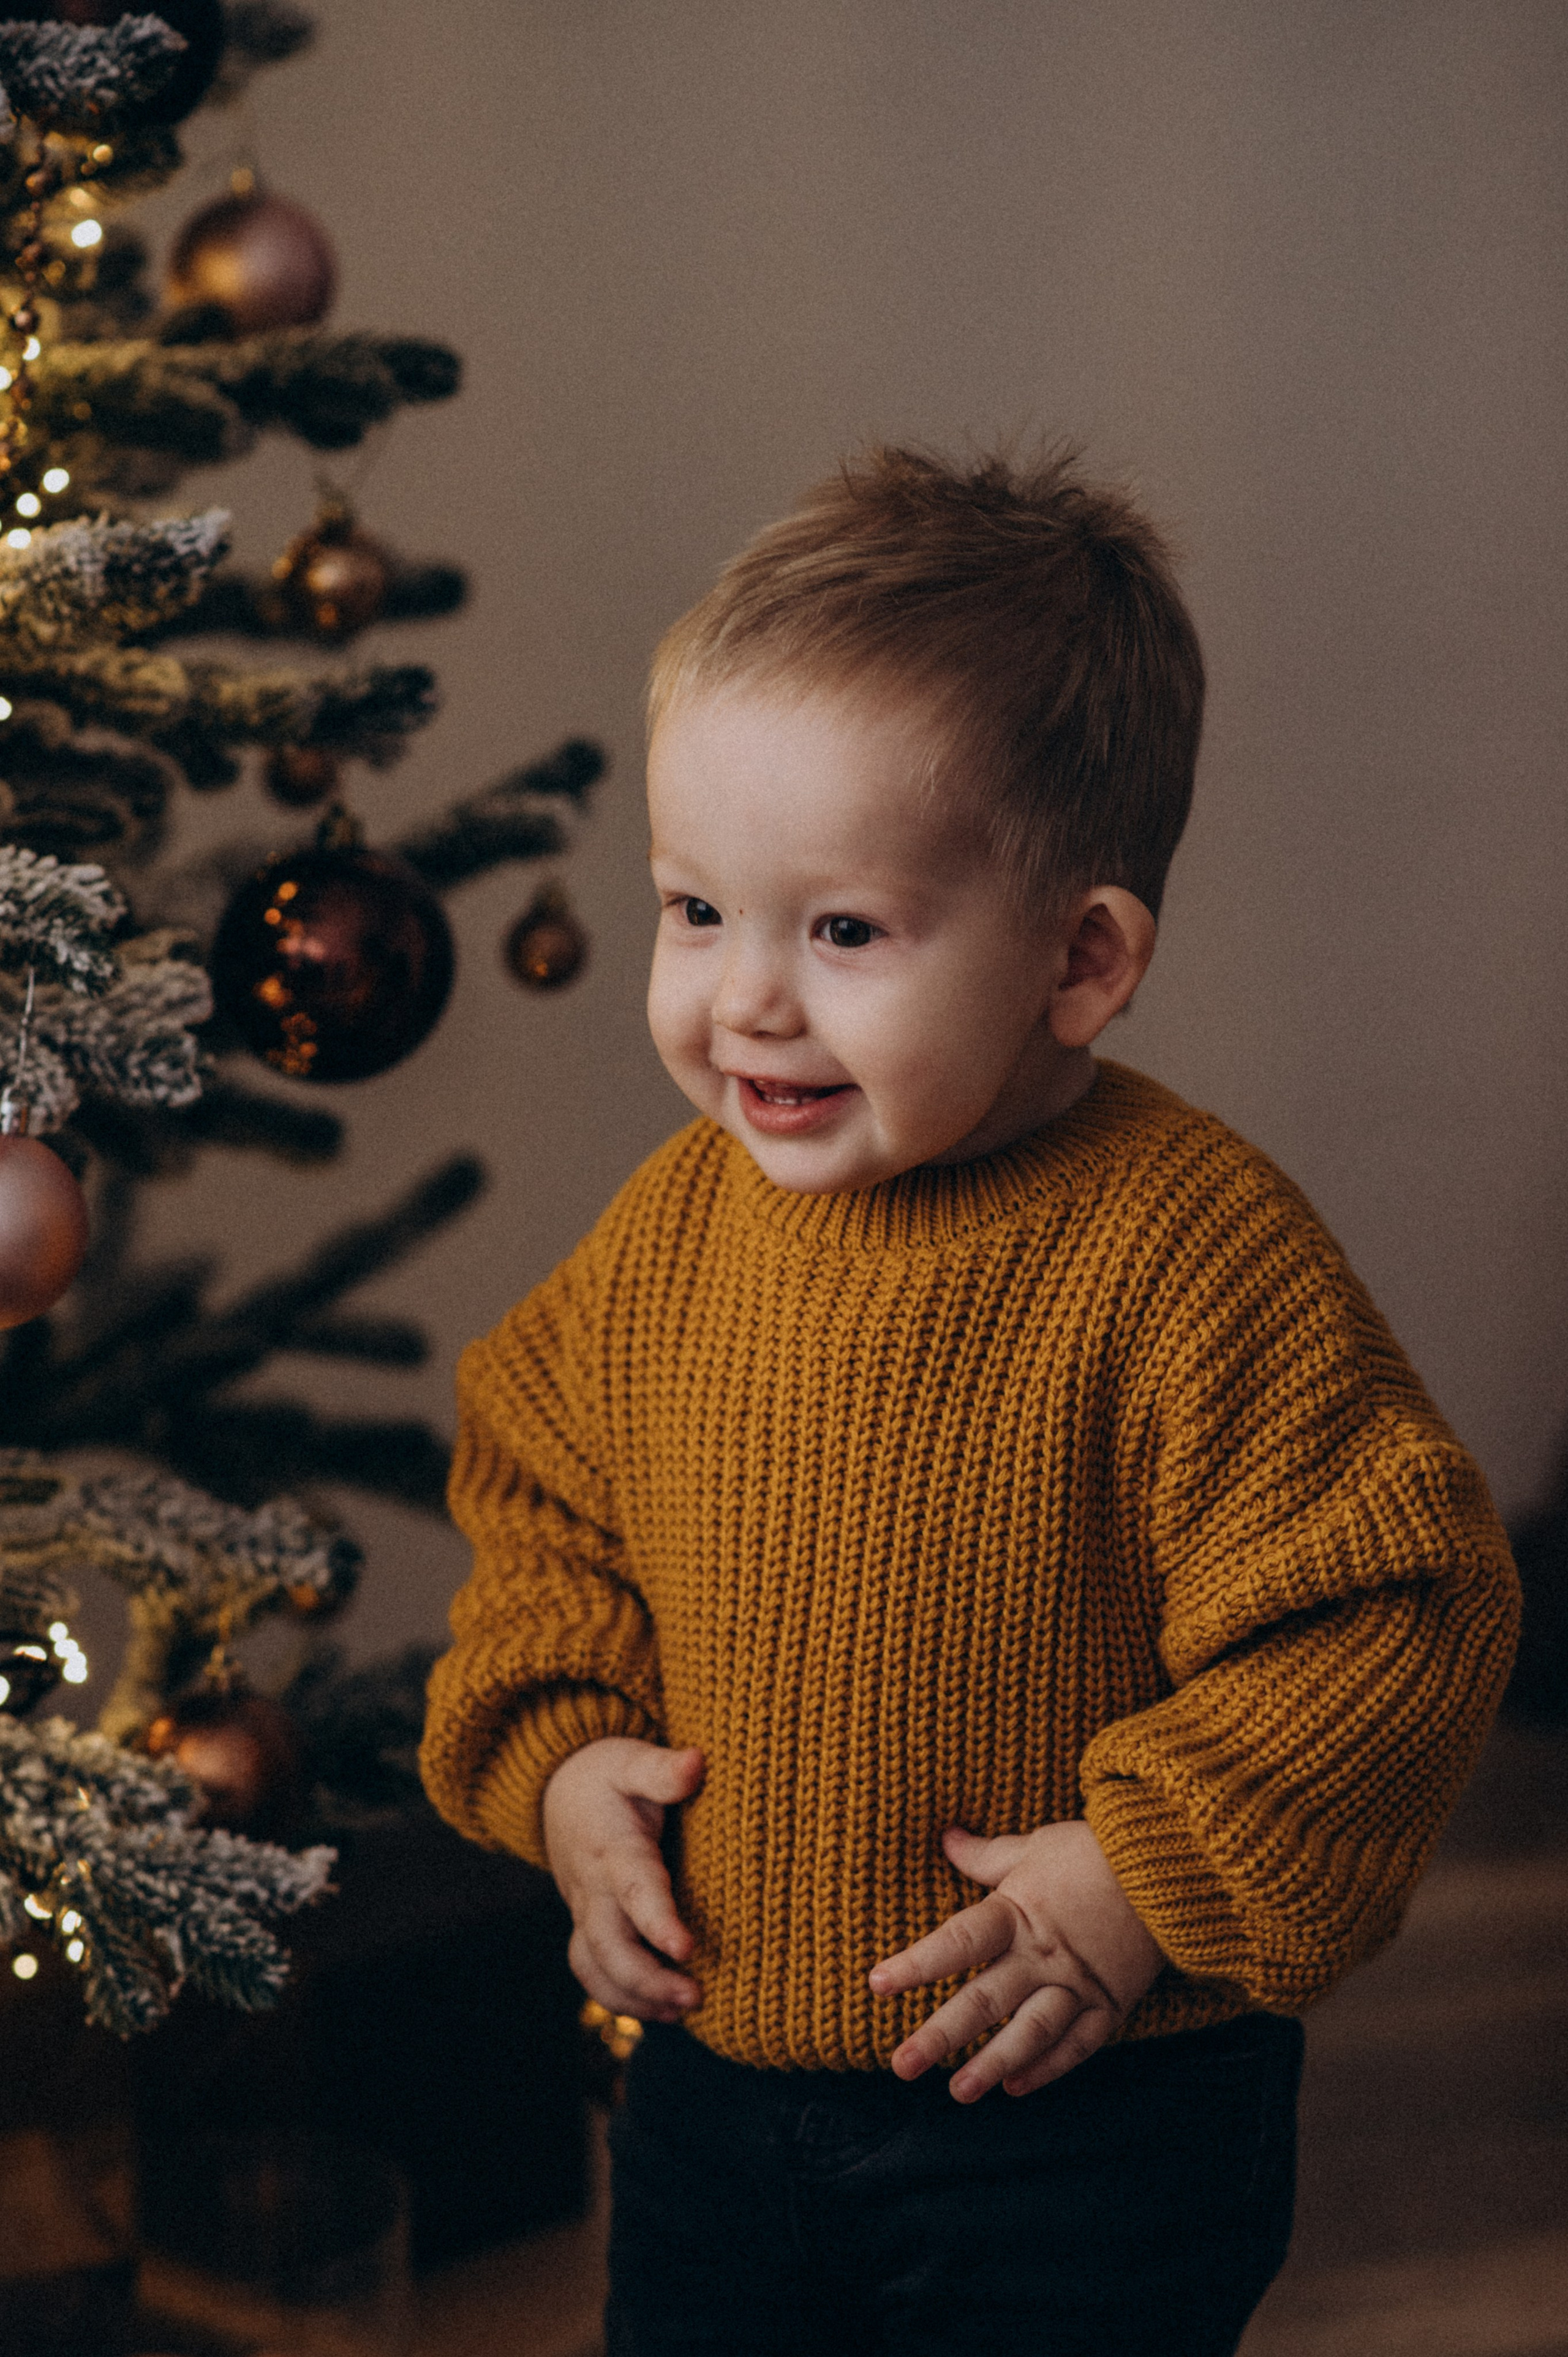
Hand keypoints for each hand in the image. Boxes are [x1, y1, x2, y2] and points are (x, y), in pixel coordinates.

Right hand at [542, 1736, 704, 2023]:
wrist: (559, 1791)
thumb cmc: (606, 1776)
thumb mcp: (631, 1760)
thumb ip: (662, 1769)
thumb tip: (696, 1762)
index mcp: (612, 1848)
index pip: (634, 1888)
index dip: (657, 1921)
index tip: (686, 1948)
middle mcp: (593, 1888)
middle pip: (608, 1945)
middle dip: (647, 1978)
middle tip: (695, 1995)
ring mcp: (585, 1913)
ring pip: (595, 1968)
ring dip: (635, 1998)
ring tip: (684, 2009)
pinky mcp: (588, 1928)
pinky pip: (594, 1973)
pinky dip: (622, 1999)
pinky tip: (664, 2010)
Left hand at [868, 1820, 1162, 2100]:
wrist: (1171, 1866)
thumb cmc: (1095, 1851)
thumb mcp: (1034, 1846)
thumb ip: (985, 1855)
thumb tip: (945, 1837)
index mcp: (1017, 1913)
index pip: (957, 1943)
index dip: (916, 1965)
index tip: (877, 1984)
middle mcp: (1043, 1956)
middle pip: (984, 2000)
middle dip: (940, 2035)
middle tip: (900, 2065)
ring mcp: (1078, 1985)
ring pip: (1029, 2033)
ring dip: (992, 2064)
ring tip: (958, 2092)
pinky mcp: (1110, 2004)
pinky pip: (1077, 2045)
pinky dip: (1047, 2068)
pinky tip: (1016, 2087)